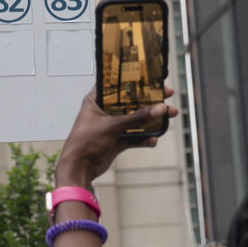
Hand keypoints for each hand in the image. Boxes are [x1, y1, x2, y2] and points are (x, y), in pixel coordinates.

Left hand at [57, 87, 177, 187]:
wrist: (78, 168)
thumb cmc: (85, 142)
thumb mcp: (112, 126)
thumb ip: (137, 118)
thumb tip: (159, 109)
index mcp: (96, 100)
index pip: (116, 84)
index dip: (133, 80)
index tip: (151, 78)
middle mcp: (104, 111)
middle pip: (131, 102)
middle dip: (149, 100)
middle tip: (166, 95)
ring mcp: (111, 126)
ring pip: (135, 119)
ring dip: (151, 119)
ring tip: (169, 115)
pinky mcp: (116, 140)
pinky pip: (134, 136)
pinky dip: (144, 138)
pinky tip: (153, 140)